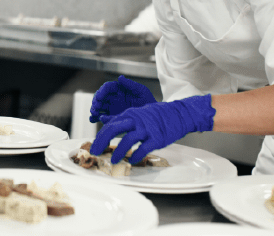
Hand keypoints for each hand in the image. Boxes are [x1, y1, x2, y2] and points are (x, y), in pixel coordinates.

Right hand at [90, 76, 154, 124]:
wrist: (151, 116)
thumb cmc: (148, 101)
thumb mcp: (141, 91)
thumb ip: (131, 85)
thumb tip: (120, 77)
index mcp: (120, 89)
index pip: (107, 87)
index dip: (102, 91)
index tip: (99, 96)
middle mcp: (114, 98)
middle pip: (100, 97)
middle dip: (96, 101)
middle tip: (95, 108)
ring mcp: (112, 108)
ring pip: (99, 107)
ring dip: (94, 109)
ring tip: (93, 114)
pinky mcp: (112, 117)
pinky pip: (102, 117)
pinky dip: (95, 118)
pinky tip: (92, 120)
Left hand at [93, 95, 216, 164]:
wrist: (179, 114)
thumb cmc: (157, 115)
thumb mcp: (138, 113)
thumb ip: (123, 119)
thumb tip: (105, 121)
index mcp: (130, 114)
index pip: (110, 125)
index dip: (100, 136)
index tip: (94, 146)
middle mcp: (136, 120)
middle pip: (113, 129)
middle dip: (101, 142)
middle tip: (95, 152)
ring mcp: (147, 129)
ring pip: (127, 139)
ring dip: (118, 152)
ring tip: (113, 160)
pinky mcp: (157, 138)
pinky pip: (143, 148)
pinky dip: (136, 155)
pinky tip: (131, 161)